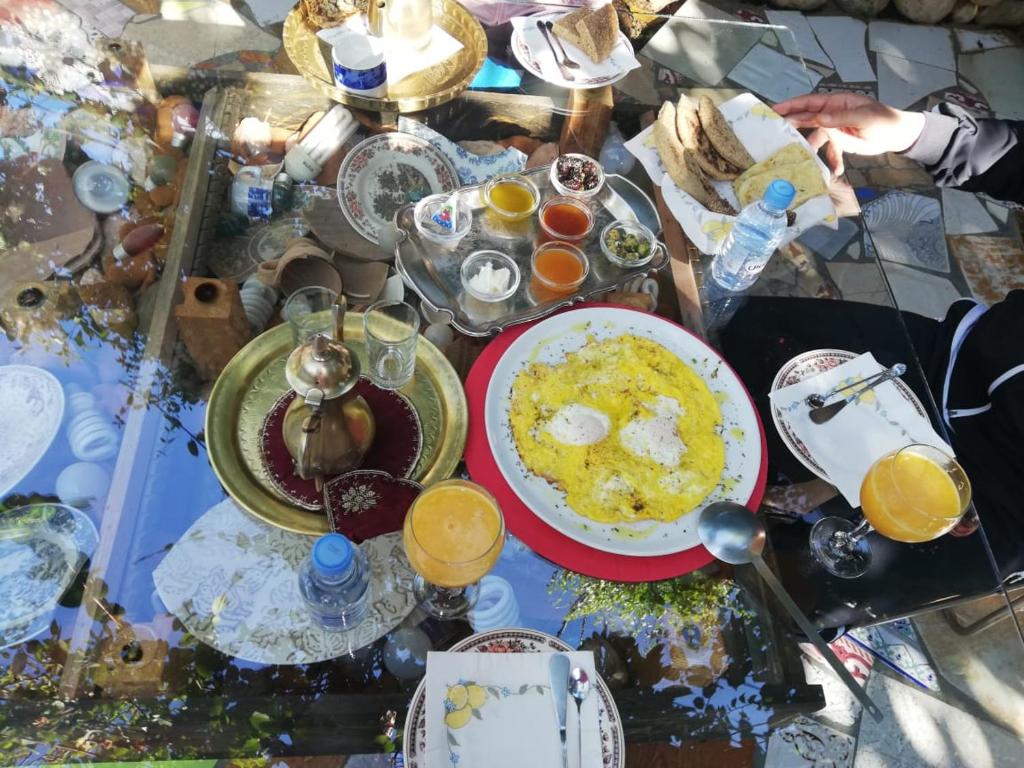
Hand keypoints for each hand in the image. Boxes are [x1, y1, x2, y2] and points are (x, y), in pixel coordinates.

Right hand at [774, 94, 925, 175]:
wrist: (899, 135)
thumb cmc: (884, 120)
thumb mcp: (864, 117)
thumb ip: (840, 118)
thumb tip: (818, 119)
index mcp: (836, 103)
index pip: (809, 102)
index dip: (791, 106)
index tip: (774, 110)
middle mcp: (831, 114)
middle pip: (807, 118)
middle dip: (792, 126)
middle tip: (774, 133)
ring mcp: (835, 129)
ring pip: (815, 137)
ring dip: (810, 148)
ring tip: (801, 157)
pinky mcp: (840, 142)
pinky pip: (829, 151)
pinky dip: (830, 161)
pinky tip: (835, 170)